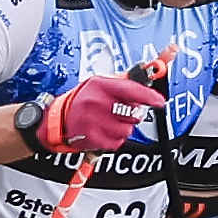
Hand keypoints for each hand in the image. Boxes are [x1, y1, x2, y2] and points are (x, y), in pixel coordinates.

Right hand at [38, 66, 162, 162]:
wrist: (57, 120)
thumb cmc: (82, 100)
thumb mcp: (100, 84)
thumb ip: (124, 82)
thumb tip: (152, 75)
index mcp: (101, 85)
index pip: (132, 90)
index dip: (149, 96)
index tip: (159, 102)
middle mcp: (97, 102)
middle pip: (133, 113)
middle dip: (131, 114)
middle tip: (117, 112)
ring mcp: (95, 121)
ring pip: (127, 130)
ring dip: (121, 128)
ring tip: (107, 122)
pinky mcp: (93, 138)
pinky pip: (117, 142)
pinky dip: (113, 139)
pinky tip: (101, 131)